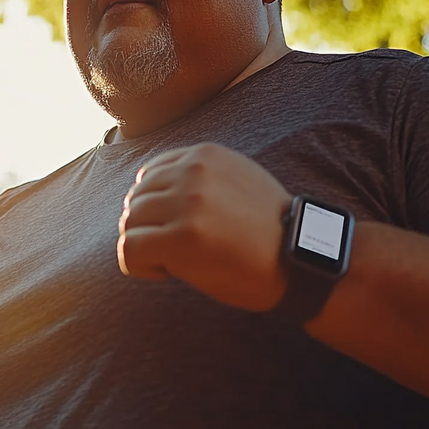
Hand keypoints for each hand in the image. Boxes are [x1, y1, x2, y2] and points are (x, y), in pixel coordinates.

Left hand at [118, 143, 291, 310]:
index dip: (155, 206)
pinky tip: (165, 273)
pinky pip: (129, 249)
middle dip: (148, 228)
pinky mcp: (182, 239)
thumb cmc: (266, 230)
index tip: (175, 227)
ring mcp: (187, 204)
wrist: (298, 262)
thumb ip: (198, 176)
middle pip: (136, 200)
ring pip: (130, 223)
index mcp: (205, 155)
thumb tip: (145, 186)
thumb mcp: (237, 179)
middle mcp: (193, 172)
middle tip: (173, 251)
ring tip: (172, 262)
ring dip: (145, 247)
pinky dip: (138, 266)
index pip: (149, 175)